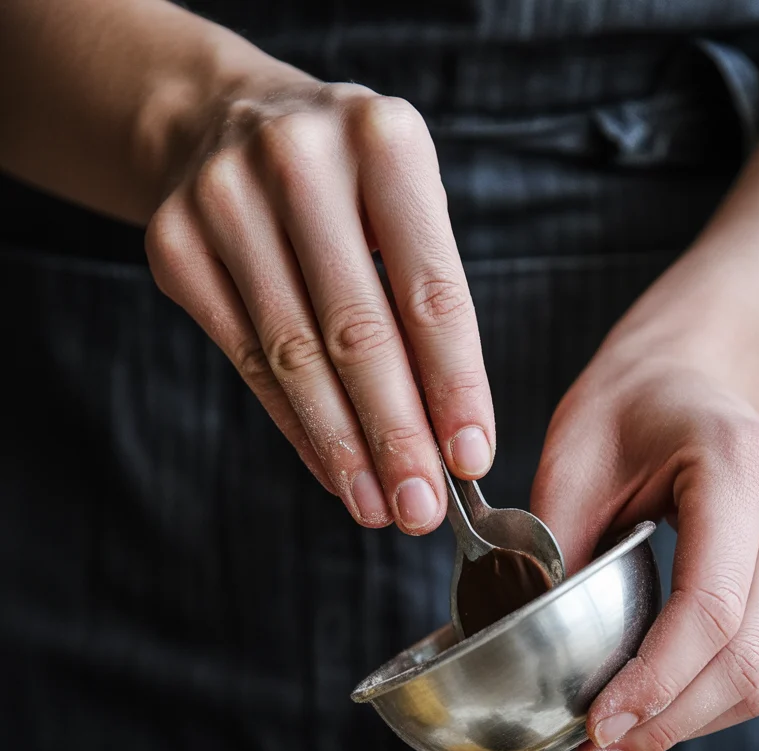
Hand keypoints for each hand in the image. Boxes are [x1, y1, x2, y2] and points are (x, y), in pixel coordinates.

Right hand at [145, 70, 493, 531]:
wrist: (229, 121)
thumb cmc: (347, 183)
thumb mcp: (405, 207)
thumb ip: (426, 308)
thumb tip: (451, 439)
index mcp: (384, 142)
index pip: (430, 293)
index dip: (454, 387)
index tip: (471, 459)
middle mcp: (299, 160)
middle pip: (357, 333)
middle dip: (396, 436)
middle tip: (420, 510)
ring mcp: (224, 199)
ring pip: (295, 356)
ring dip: (343, 448)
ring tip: (378, 506)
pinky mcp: (175, 243)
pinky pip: (247, 359)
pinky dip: (296, 427)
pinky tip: (331, 469)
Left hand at [531, 350, 758, 750]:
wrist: (691, 380)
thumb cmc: (628, 408)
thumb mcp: (571, 459)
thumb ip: (556, 552)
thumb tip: (534, 653)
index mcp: (741, 466)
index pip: (711, 607)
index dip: (655, 682)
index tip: (596, 725)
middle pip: (745, 657)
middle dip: (666, 720)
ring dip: (686, 722)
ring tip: (614, 746)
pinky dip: (707, 699)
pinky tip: (654, 712)